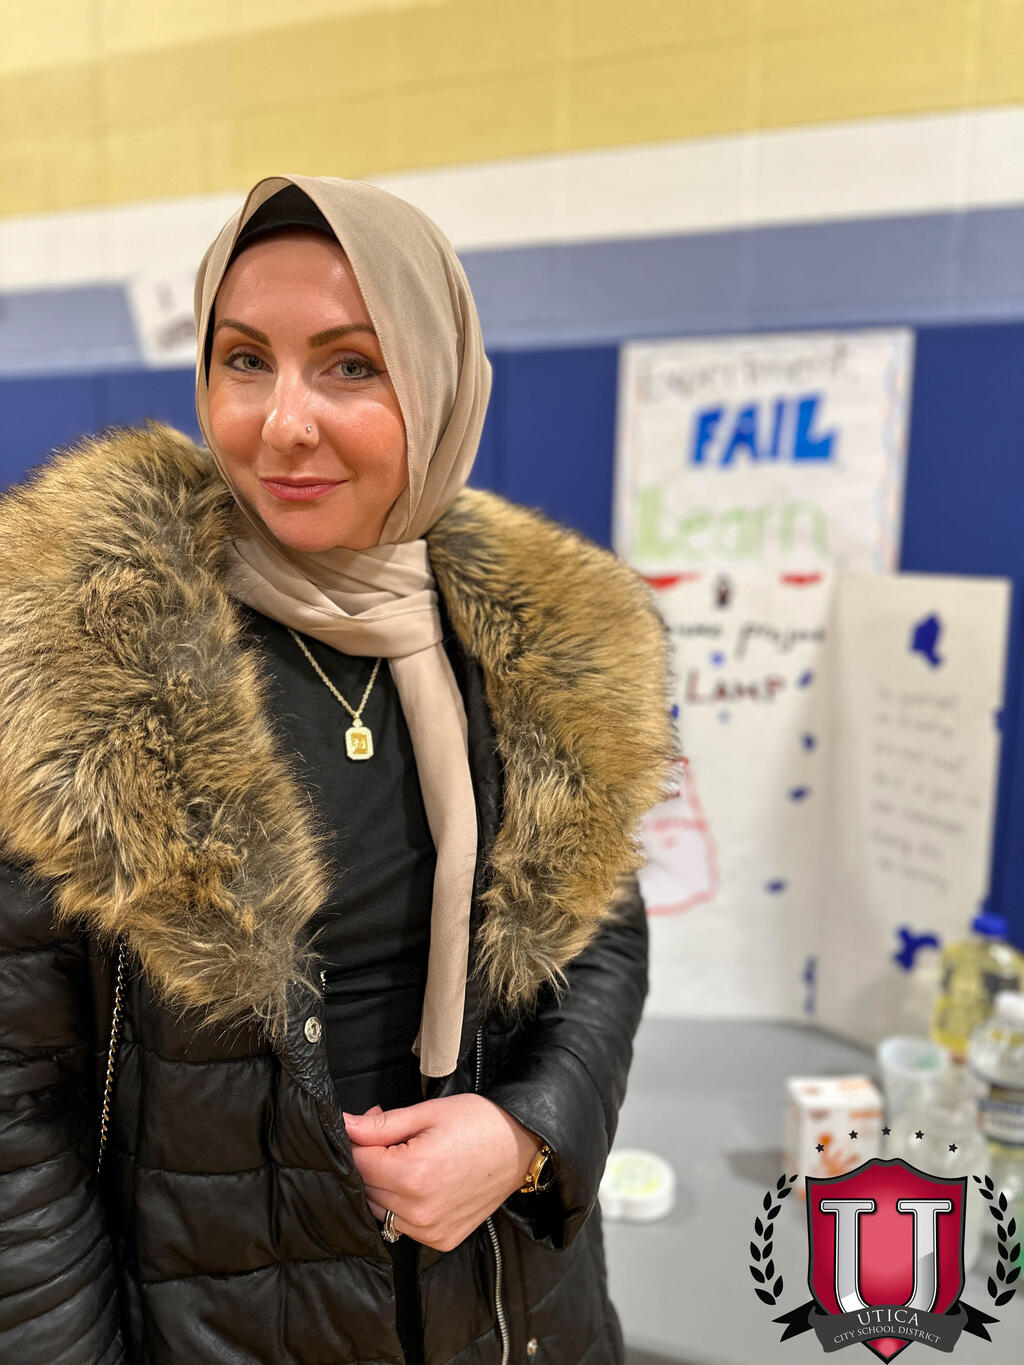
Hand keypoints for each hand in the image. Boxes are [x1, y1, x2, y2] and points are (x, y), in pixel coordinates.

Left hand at [343, 1094, 541, 1251]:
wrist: (521, 1146)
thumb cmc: (477, 1122)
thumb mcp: (427, 1114)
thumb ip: (380, 1126)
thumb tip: (344, 1125)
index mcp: (413, 1175)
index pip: (358, 1164)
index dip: (358, 1142)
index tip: (368, 1126)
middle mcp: (419, 1211)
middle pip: (366, 1187)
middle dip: (370, 1160)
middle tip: (392, 1136)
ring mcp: (431, 1230)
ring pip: (380, 1209)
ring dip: (383, 1185)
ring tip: (407, 1157)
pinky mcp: (441, 1240)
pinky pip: (403, 1225)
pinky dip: (402, 1204)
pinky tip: (421, 1181)